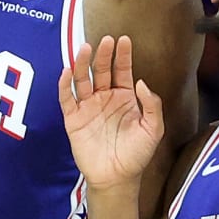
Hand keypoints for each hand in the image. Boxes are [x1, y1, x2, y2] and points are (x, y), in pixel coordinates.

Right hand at [58, 36, 163, 189]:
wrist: (116, 178)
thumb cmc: (136, 155)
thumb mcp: (153, 129)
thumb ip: (152, 105)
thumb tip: (141, 81)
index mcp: (125, 98)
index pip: (122, 70)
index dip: (123, 55)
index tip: (124, 40)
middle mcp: (105, 98)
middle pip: (101, 70)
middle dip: (103, 55)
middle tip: (105, 40)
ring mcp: (88, 107)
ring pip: (82, 80)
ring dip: (82, 64)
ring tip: (85, 49)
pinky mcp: (73, 119)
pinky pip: (67, 98)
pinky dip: (64, 85)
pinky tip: (66, 72)